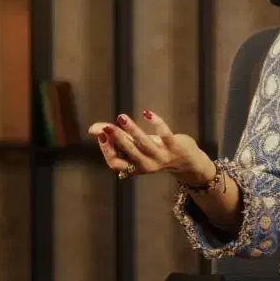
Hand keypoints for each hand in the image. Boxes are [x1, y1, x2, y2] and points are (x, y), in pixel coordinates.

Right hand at [90, 111, 212, 184]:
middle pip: (129, 153)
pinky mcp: (176, 147)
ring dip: (132, 130)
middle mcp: (147, 164)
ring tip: (122, 117)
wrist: (188, 162)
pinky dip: (156, 123)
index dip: (106, 151)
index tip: (100, 134)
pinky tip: (147, 113)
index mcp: (135, 167)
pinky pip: (165, 135)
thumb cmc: (156, 151)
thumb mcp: (135, 146)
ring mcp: (162, 157)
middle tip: (107, 127)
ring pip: (145, 144)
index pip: (115, 164)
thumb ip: (116, 137)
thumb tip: (91, 129)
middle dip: (117, 139)